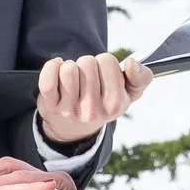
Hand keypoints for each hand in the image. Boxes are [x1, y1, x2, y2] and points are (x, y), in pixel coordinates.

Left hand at [35, 53, 153, 146]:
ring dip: (71, 66)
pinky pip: (49, 77)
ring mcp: (70, 109)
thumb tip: (132, 63)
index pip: (108, 61)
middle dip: (87, 65)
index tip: (104, 74)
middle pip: (87, 62)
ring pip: (69, 68)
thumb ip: (141, 78)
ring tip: (74, 77)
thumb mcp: (129, 94)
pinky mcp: (50, 105)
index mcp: (115, 105)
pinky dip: (52, 66)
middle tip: (88, 78)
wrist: (74, 128)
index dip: (105, 63)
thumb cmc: (103, 103)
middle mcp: (92, 110)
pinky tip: (58, 69)